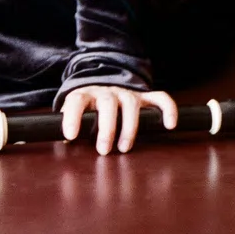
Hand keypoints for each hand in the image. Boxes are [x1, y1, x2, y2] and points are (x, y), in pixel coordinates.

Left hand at [60, 86, 178, 154]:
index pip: (76, 101)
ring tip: (124, 148)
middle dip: (106, 129)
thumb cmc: (88, 106)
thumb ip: (71, 125)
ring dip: (129, 128)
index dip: (72, 117)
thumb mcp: (75, 112)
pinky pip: (159, 98)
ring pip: (131, 105)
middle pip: (108, 104)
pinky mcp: (144, 97)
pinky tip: (169, 125)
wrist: (103, 83)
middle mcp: (107, 92)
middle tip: (103, 150)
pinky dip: (167, 109)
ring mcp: (127, 93)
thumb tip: (65, 144)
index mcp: (86, 95)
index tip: (70, 136)